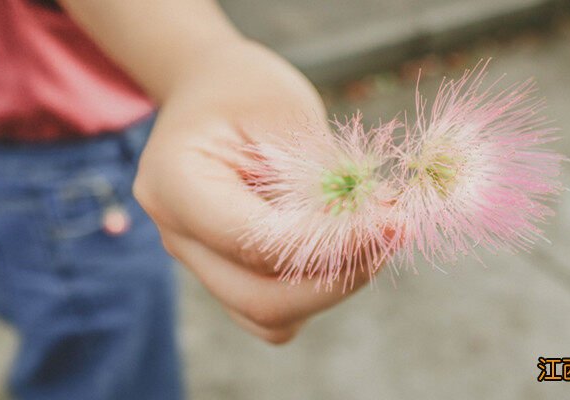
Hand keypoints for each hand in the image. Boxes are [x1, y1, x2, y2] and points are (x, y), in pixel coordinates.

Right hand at [133, 41, 381, 343]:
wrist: (211, 92)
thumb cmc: (245, 90)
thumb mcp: (284, 113)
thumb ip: (321, 176)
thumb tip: (378, 224)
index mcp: (174, 184)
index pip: (256, 240)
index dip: (331, 242)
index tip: (392, 221)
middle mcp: (178, 235)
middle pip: (260, 300)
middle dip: (340, 275)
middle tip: (395, 231)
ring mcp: (198, 261)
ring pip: (270, 315)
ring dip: (334, 284)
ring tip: (377, 234)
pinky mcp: (226, 271)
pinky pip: (274, 308)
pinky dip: (318, 287)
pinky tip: (348, 244)